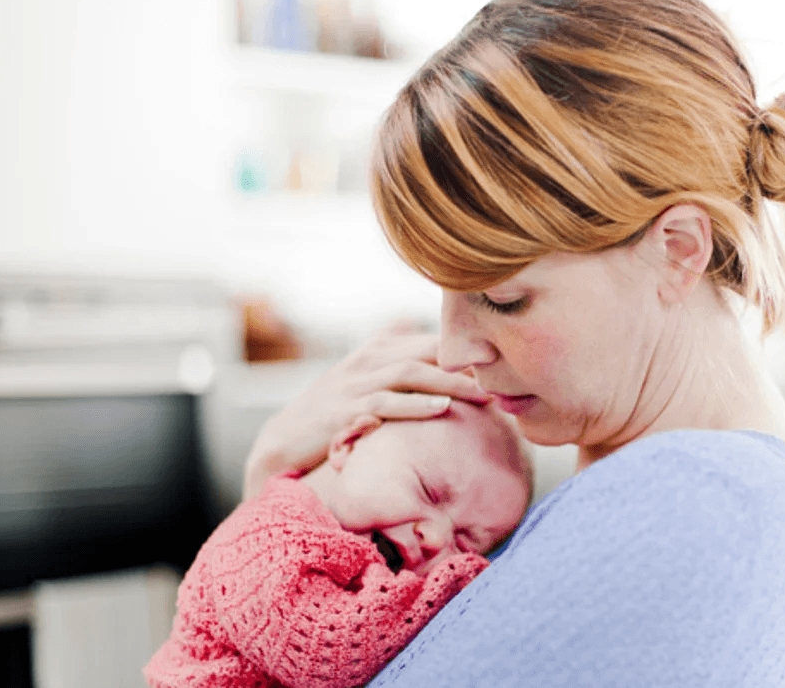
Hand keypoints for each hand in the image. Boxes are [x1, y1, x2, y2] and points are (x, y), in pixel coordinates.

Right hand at [243, 329, 489, 498]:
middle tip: (503, 376)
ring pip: (409, 373)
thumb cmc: (331, 413)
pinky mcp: (344, 413)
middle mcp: (366, 361)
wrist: (281, 442)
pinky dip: (415, 405)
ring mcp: (354, 385)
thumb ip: (397, 365)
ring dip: (449, 382)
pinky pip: (385, 404)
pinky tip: (441, 408)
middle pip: (425, 351)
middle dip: (465, 362)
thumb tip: (432, 351)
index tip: (500, 362)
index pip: (428, 340)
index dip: (465, 349)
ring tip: (483, 394)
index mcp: (375, 351)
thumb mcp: (364, 382)